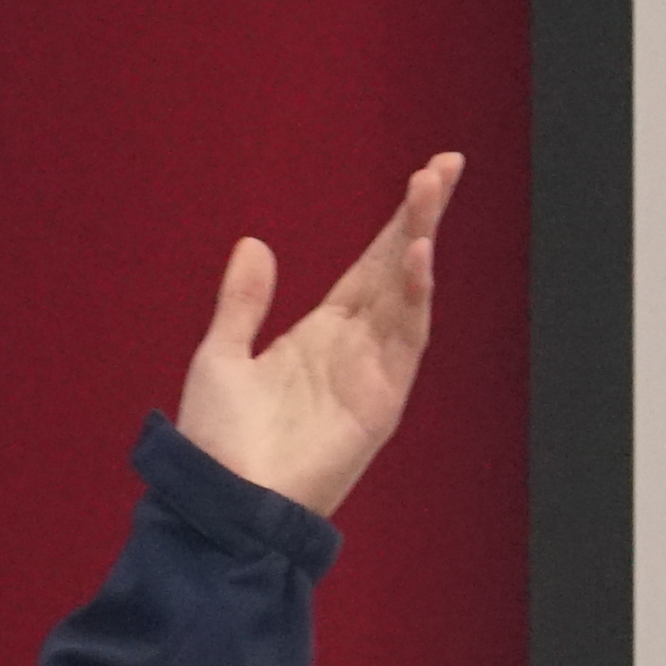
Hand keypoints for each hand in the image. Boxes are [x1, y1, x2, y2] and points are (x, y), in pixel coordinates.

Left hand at [173, 153, 460, 519]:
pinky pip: (406, 340)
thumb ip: (242, 303)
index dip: (397, 223)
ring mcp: (372, 372)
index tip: (425, 174)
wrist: (224, 501)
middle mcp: (354, 347)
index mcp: (320, 334)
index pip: (371, 266)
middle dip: (423, 216)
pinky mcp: (382, 400)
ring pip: (408, 293)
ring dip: (420, 241)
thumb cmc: (218, 442)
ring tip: (432, 187)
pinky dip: (416, 298)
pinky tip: (419, 256)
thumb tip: (254, 243)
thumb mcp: (220, 356)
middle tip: (447, 164)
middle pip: (398, 268)